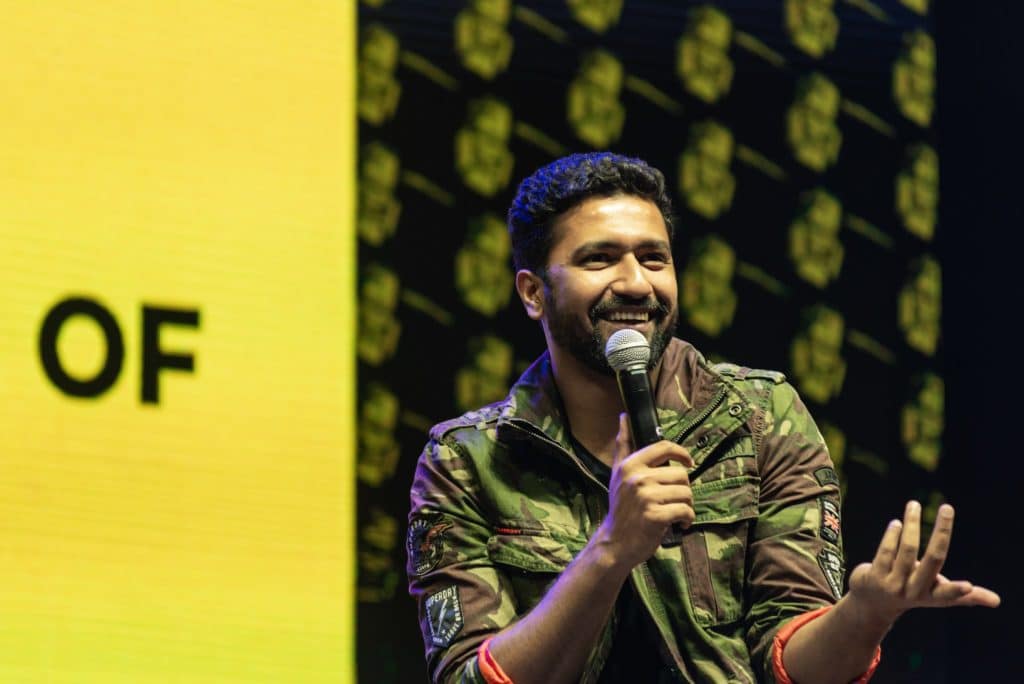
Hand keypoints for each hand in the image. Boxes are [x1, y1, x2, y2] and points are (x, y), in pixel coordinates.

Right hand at [597, 413, 694, 568]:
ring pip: (686, 493)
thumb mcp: (617, 474)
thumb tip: (624, 417)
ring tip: (675, 513)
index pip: (664, 447)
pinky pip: (685, 511)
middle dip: (684, 489)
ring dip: (686, 505)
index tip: (688, 463)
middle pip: (681, 474)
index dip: (682, 453)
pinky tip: (679, 524)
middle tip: (675, 500)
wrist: (615, 542)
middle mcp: (637, 478)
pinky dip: (687, 519)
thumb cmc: (620, 508)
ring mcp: (646, 497)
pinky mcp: (656, 516)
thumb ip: (623, 445)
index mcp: (630, 464)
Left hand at [847, 500, 1000, 628]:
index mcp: (934, 596)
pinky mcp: (874, 576)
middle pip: (933, 559)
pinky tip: (897, 523)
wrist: (873, 604)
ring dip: (912, 524)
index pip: (948, 594)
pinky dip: (892, 535)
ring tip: (914, 505)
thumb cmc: (914, 593)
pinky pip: (886, 551)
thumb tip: (997, 602)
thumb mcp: (938, 596)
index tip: (969, 586)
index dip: (958, 591)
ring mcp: (893, 585)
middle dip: (942, 531)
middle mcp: (915, 591)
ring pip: (907, 550)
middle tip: (948, 507)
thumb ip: (964, 596)